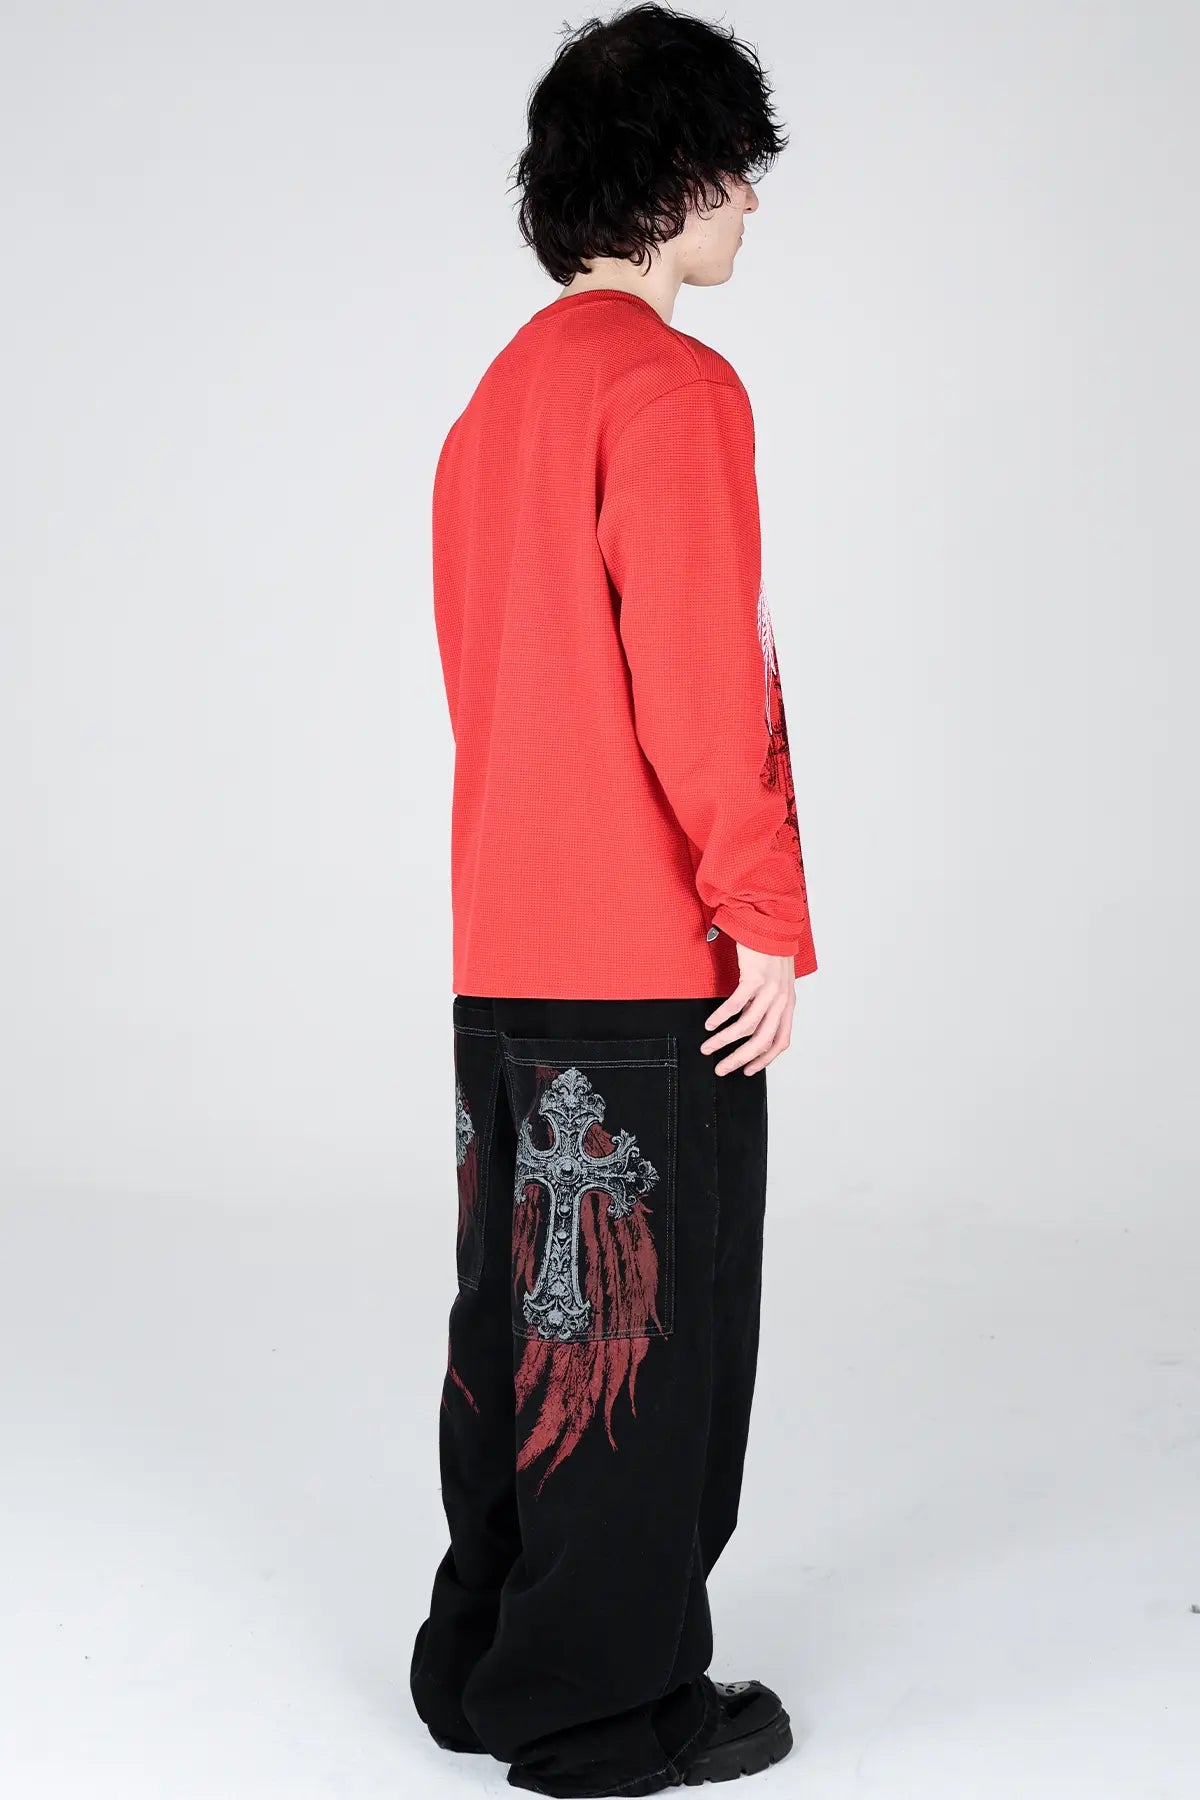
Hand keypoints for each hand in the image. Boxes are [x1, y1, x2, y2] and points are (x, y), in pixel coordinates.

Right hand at [700, 943, 795, 1074]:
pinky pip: (736, 1005)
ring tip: (708, 1046)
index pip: (780, 1041)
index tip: (747, 1070)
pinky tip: (710, 1024)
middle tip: (721, 1068)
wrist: (770, 922)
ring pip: (746, 1027)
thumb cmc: (770, 952)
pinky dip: (721, 1017)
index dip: (764, 1060)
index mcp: (788, 1005)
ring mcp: (770, 990)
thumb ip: (768, 1003)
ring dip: (724, 1041)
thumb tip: (750, 1025)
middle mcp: (782, 1000)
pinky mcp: (755, 977)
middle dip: (739, 1059)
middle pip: (761, 1040)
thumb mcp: (777, 982)